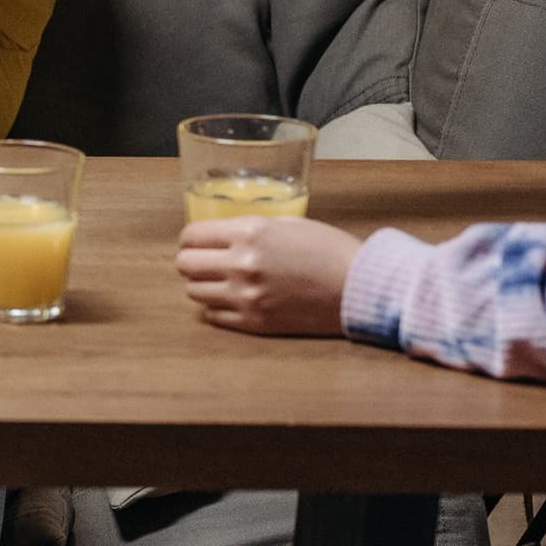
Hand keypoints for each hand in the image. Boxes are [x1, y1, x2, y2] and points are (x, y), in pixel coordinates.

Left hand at [175, 215, 357, 336]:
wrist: (360, 287)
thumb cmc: (330, 250)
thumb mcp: (289, 223)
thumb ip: (251, 228)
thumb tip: (222, 234)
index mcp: (250, 233)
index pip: (191, 236)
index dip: (190, 239)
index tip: (196, 242)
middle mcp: (242, 264)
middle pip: (185, 265)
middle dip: (190, 261)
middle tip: (202, 262)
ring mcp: (246, 296)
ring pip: (194, 292)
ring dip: (202, 285)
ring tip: (218, 282)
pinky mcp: (255, 322)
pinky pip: (213, 316)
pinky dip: (217, 308)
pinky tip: (232, 300)